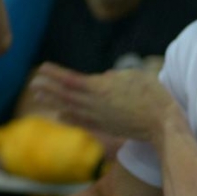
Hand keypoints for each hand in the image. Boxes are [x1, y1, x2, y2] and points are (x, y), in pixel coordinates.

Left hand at [32, 63, 177, 141]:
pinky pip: (82, 122)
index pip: (71, 80)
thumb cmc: (153, 95)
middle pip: (66, 95)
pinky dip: (69, 118)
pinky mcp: (107, 127)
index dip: (55, 74)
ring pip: (71, 108)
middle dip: (49, 88)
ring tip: (40, 97)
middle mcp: (95, 104)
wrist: (163, 123)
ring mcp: (100, 118)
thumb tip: (103, 78)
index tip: (42, 68)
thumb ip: (115, 77)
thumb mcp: (135, 76)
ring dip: (54, 102)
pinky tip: (60, 116)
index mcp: (101, 88)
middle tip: (33, 83)